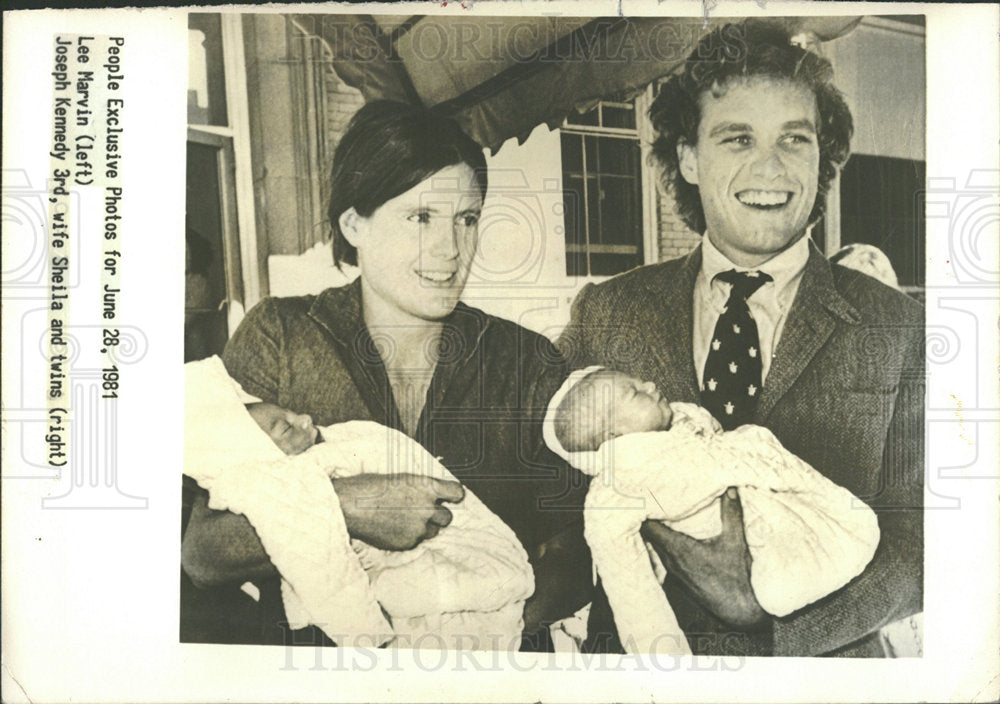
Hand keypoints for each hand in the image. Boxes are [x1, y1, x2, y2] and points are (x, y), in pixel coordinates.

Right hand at [332, 474, 464, 550]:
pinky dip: (409, 536)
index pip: (457, 493)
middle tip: (423, 511)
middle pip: (447, 517)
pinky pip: (416, 541)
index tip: (451, 497)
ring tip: (404, 519)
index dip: (454, 495)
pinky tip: (393, 528)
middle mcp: (427, 508)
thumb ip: (420, 488)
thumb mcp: (400, 478)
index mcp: (427, 487)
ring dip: (424, 527)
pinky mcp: (407, 543)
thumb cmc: (370, 486)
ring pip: (433, 531)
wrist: (349, 505)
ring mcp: (418, 528)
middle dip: (438, 514)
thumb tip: (432, 494)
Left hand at [641, 487, 767, 628]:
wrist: (742, 612)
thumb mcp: (736, 541)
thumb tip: (730, 489)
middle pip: (648, 536)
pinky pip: (663, 557)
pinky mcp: (680, 580)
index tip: (646, 498)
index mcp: (678, 549)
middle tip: (652, 501)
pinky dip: (665, 545)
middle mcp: (670, 561)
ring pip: (655, 547)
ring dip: (657, 532)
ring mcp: (674, 572)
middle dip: (649, 518)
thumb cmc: (738, 579)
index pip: (647, 528)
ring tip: (661, 514)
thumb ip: (731, 513)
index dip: (644, 512)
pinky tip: (674, 536)